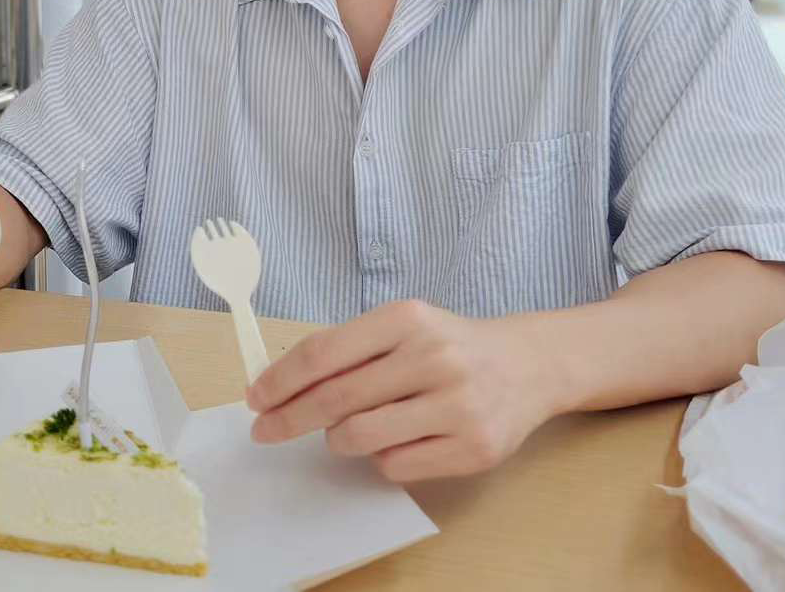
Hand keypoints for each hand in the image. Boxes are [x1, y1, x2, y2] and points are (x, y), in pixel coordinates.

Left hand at [245, 299, 564, 482]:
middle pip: (334, 399)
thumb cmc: (450, 345)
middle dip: (288, 418)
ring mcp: (456, 404)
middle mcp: (432, 357)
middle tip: (265, 429)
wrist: (527, 365)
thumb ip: (350, 350)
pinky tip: (396, 437)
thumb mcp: (403, 327)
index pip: (324, 353)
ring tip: (350, 427)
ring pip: (359, 438)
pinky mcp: (473, 447)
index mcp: (406, 318)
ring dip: (339, 438)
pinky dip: (381, 457)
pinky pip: (395, 466)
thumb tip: (282, 383)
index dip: (282, 379)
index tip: (257, 397)